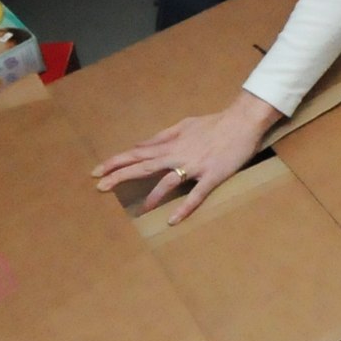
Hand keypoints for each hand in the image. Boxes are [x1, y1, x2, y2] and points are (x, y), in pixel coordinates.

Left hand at [91, 90, 279, 224]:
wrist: (243, 121)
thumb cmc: (214, 123)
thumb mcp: (184, 125)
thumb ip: (162, 136)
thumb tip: (141, 145)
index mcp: (171, 144)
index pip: (137, 153)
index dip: (116, 162)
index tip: (96, 171)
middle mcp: (178, 155)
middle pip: (144, 166)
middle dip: (120, 176)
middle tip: (99, 187)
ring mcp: (195, 166)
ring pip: (168, 182)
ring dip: (153, 196)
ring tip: (139, 210)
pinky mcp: (212, 175)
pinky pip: (196, 194)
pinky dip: (184, 207)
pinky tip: (173, 220)